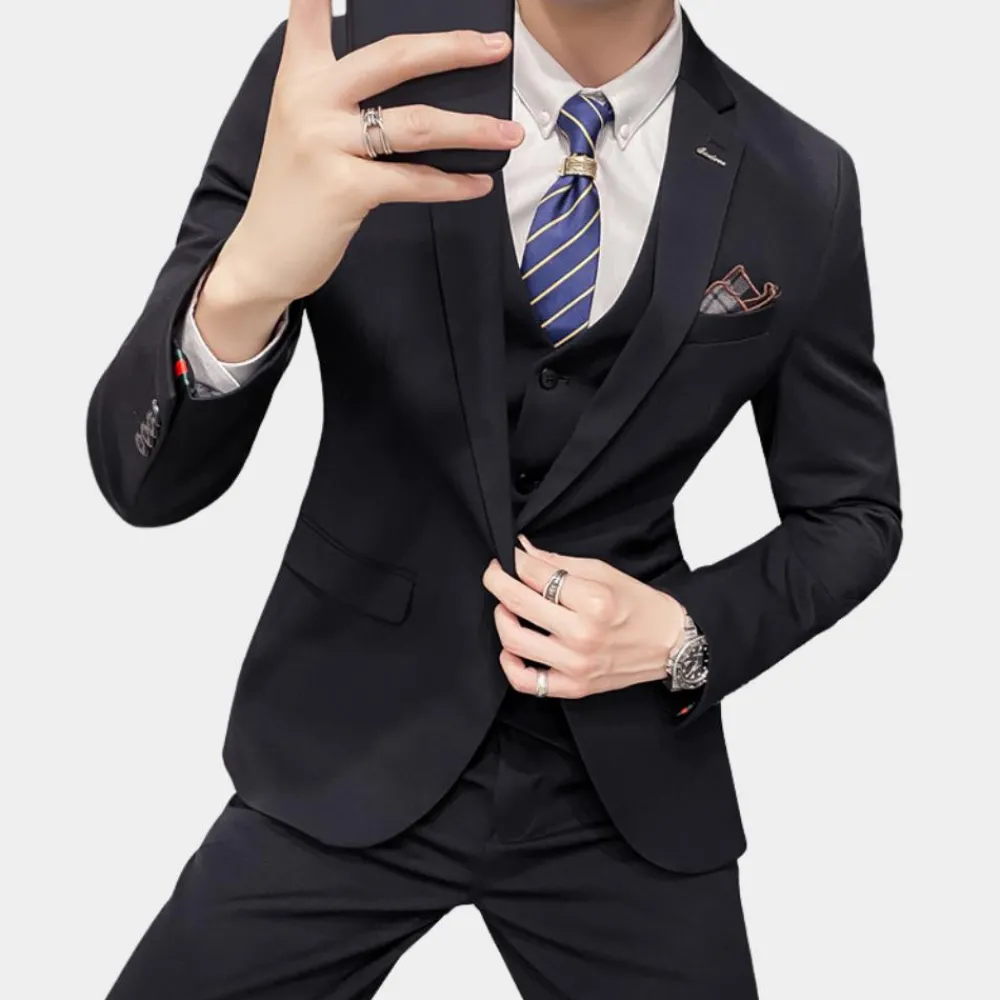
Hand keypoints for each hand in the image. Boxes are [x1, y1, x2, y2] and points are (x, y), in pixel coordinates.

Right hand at [199, 0, 523, 357]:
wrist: (265, 254)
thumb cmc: (297, 190)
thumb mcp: (306, 128)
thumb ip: (346, 98)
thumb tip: (423, 90)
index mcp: (300, 77)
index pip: (311, 12)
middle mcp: (310, 100)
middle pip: (394, 56)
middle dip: (453, 48)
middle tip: (496, 46)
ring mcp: (326, 143)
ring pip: (417, 123)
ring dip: (472, 127)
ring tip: (511, 133)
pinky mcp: (345, 188)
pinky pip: (414, 181)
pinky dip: (453, 184)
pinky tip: (478, 183)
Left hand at [482, 537, 686, 698]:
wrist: (670, 644)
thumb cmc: (639, 605)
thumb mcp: (604, 572)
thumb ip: (559, 563)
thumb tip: (524, 551)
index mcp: (593, 601)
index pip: (535, 575)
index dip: (514, 560)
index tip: (509, 555)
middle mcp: (582, 634)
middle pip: (518, 603)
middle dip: (497, 580)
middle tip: (496, 572)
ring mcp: (575, 664)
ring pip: (513, 639)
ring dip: (501, 617)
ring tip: (506, 607)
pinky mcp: (574, 687)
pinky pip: (526, 682)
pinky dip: (510, 664)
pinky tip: (511, 648)